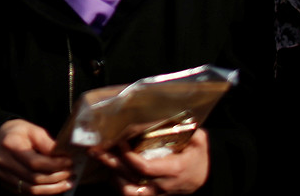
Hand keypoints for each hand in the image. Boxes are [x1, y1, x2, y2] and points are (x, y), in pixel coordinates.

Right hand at [0, 119, 74, 193]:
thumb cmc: (17, 132)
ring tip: (67, 183)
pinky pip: (27, 192)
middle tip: (70, 173)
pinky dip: (43, 191)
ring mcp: (3, 175)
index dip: (55, 165)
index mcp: (10, 145)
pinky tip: (55, 186)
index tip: (69, 162)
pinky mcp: (6, 183)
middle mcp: (4, 162)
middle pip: (34, 177)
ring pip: (32, 189)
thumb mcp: (32, 130)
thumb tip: (63, 157)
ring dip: (52, 188)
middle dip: (56, 177)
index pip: (35, 162)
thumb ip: (47, 143)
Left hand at [93, 128, 209, 194]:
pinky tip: (110, 170)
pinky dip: (117, 183)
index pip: (144, 168)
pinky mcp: (150, 194)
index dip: (128, 157)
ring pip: (128, 191)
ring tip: (101, 159)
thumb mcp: (197, 139)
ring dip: (112, 175)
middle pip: (130, 179)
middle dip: (110, 163)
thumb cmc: (198, 156)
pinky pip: (130, 194)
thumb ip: (186, 127)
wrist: (203, 177)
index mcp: (173, 169)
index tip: (120, 142)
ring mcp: (155, 192)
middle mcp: (162, 184)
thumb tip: (171, 111)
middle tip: (95, 149)